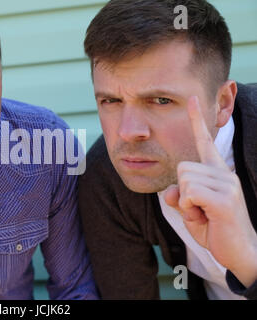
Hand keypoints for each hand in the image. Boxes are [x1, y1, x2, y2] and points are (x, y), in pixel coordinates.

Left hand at [164, 96, 256, 286]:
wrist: (238, 252)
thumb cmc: (213, 228)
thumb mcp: (189, 210)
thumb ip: (178, 196)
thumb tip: (170, 191)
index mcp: (216, 171)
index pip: (204, 141)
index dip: (197, 120)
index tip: (192, 99)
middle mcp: (223, 173)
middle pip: (182, 168)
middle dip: (182, 192)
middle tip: (199, 209)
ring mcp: (226, 184)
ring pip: (184, 181)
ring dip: (186, 203)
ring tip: (203, 214)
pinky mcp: (224, 199)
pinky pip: (189, 194)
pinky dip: (189, 209)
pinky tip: (204, 218)